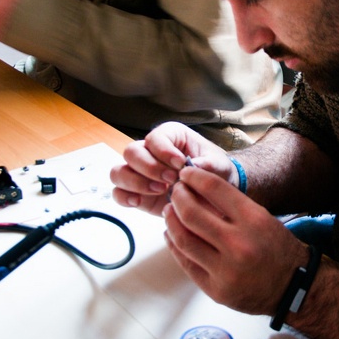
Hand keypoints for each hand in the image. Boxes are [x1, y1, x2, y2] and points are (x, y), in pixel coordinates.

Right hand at [110, 122, 239, 215]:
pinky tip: (139, 202)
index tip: (180, 163)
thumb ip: (209, 165)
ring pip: (119, 172)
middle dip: (149, 167)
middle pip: (131, 152)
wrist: (215, 195)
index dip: (163, 150)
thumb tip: (195, 167)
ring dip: (135, 182)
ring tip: (160, 191)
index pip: (155, 137)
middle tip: (170, 180)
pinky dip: (125, 198)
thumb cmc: (215, 172)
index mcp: (169, 136)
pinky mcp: (136, 192)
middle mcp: (149, 151)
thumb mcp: (219, 166)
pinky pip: (118, 193)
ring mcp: (139, 173)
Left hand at [164, 166, 308, 314]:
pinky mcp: (216, 290)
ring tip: (169, 211)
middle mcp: (238, 244)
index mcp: (254, 220)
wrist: (293, 287)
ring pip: (183, 239)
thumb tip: (195, 188)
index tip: (186, 173)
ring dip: (171, 221)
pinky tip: (172, 234)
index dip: (194, 177)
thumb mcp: (262, 219)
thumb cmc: (276, 248)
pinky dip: (174, 246)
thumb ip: (231, 206)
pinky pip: (186, 263)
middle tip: (175, 191)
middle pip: (191, 213)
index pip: (214, 188)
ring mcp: (225, 270)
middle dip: (178, 197)